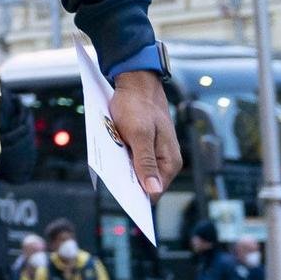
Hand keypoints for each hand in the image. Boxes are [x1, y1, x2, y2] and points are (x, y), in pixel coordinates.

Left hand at [109, 69, 182, 197]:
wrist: (136, 82)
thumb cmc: (138, 106)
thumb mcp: (139, 134)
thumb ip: (145, 162)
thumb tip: (153, 190)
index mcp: (169, 162)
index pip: (154, 192)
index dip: (137, 196)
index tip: (120, 195)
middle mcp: (165, 161)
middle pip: (145, 183)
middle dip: (128, 181)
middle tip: (111, 174)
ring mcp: (155, 153)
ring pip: (136, 171)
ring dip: (123, 169)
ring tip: (110, 160)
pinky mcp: (144, 146)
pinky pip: (131, 158)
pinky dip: (121, 158)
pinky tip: (111, 152)